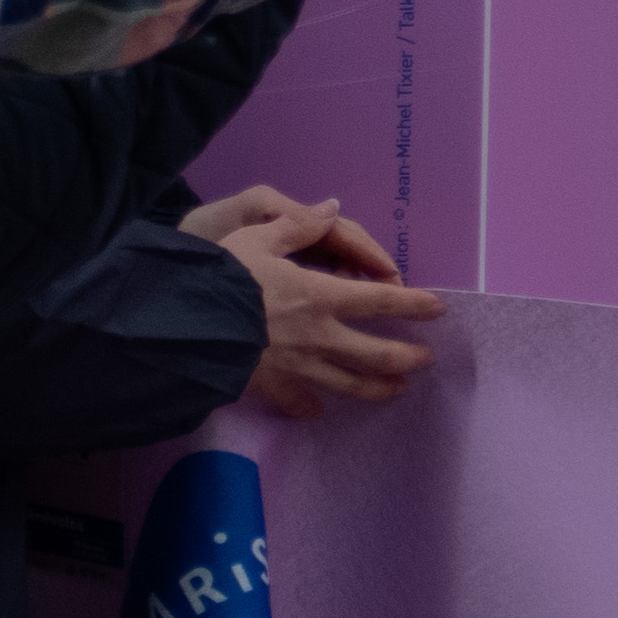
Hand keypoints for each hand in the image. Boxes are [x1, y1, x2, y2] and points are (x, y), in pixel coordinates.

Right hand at [188, 186, 443, 414]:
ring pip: (350, 386)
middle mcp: (320, 336)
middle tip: (425, 359)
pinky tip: (318, 409)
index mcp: (321, 296)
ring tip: (396, 390)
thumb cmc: (220, 276)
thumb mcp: (257, 238)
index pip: (383, 301)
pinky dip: (311, 407)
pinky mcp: (271, 388)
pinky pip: (299, 403)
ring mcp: (298, 368)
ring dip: (379, 389)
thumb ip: (298, 225)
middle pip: (379, 354)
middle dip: (409, 358)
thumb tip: (332, 208)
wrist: (180, 325)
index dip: (415, 305)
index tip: (438, 310)